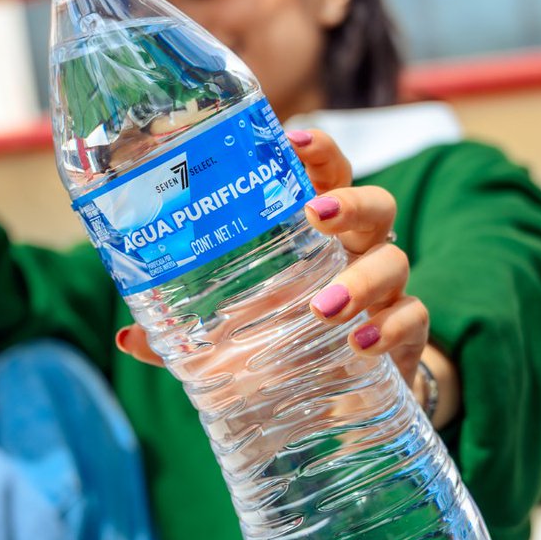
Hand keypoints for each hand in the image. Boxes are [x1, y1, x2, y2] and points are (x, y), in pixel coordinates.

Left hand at [116, 126, 433, 395]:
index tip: (293, 135)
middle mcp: (358, 253)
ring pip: (394, 261)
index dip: (318, 151)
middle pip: (375, 205)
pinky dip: (390, 328)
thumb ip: (183, 336)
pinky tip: (360, 344)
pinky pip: (412, 320)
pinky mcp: (405, 337)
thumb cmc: (284, 345)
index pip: (328, 176)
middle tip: (316, 215)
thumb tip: (127, 339)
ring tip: (323, 307)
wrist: (344, 404)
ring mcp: (388, 293)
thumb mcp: (231, 338)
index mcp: (318, 235)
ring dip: (361, 279)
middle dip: (350, 204)